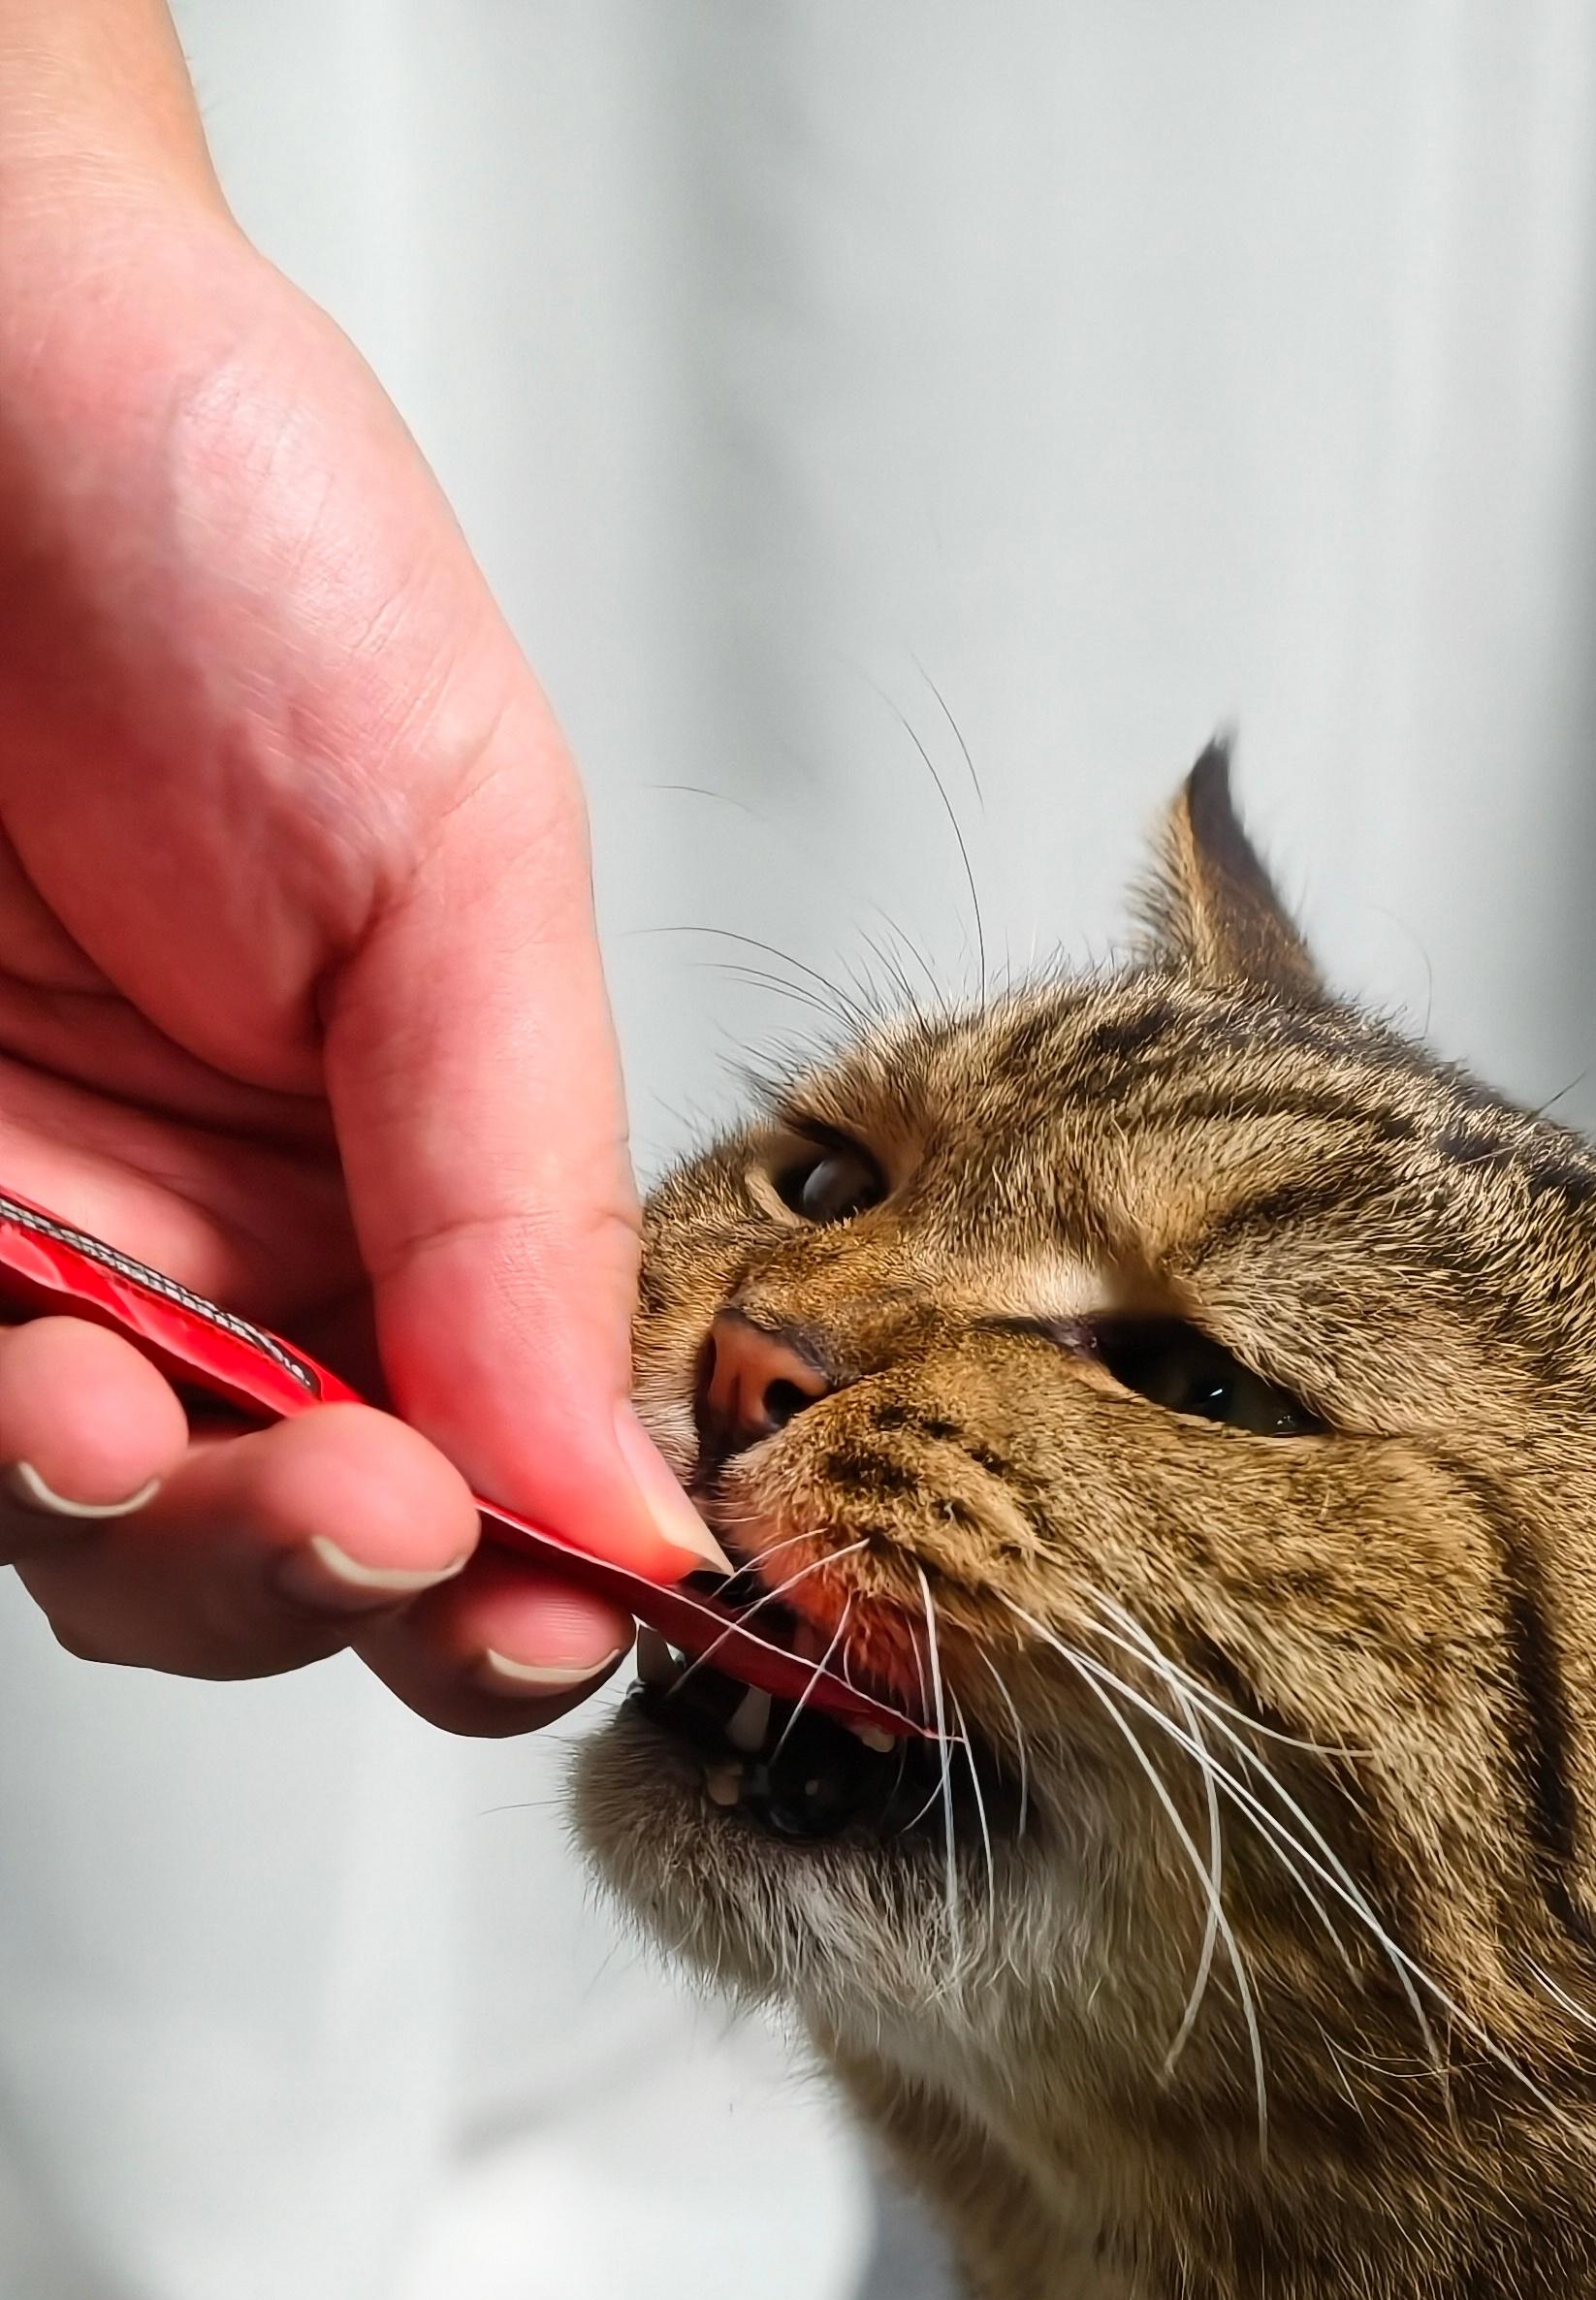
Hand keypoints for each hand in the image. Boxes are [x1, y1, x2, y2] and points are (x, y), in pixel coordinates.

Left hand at [0, 7, 715, 1725]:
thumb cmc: (204, 505)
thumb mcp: (468, 851)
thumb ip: (539, 1201)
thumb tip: (635, 1499)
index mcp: (436, 1188)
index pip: (526, 1481)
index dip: (553, 1591)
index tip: (575, 1600)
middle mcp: (242, 1249)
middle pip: (315, 1572)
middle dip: (350, 1593)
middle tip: (383, 1523)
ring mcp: (48, 1252)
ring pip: (108, 1546)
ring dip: (161, 1547)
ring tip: (150, 1430)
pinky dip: (3, 1451)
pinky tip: (46, 1378)